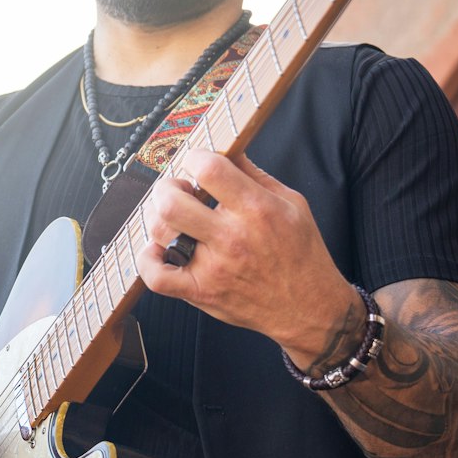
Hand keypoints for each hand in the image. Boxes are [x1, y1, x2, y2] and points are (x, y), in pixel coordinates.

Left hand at [134, 149, 355, 363]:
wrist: (309, 308)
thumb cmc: (301, 253)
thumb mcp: (292, 203)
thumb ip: (255, 176)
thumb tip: (228, 150)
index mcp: (257, 209)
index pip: (209, 169)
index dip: (195, 158)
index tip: (197, 163)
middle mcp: (232, 237)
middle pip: (172, 201)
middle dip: (167, 187)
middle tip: (179, 190)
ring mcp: (212, 267)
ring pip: (160, 232)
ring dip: (157, 217)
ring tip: (172, 216)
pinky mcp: (201, 291)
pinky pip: (156, 276)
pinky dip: (148, 260)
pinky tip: (159, 248)